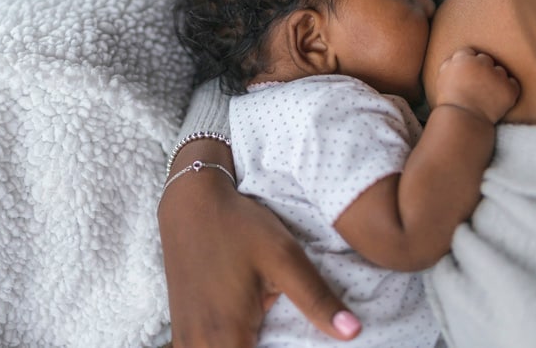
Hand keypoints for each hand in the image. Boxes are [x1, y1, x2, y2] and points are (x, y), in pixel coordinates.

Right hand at [158, 141, 361, 346]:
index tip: (295, 344)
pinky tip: (246, 338)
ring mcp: (185, 338)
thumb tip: (353, 331)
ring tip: (269, 338)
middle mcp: (199, 343)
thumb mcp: (284, 258)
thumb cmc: (239, 226)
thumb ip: (317, 300)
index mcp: (226, 335)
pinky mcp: (182, 329)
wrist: (191, 202)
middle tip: (286, 339)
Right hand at [435, 47, 519, 123]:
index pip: (468, 53)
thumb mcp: (442, 79)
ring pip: (500, 71)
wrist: (462, 121)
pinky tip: (498, 100)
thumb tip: (458, 59)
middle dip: (482, 70)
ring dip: (496, 80)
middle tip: (477, 87)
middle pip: (485, 60)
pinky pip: (513, 84)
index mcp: (463, 59)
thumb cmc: (449, 103)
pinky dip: (508, 90)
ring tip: (486, 96)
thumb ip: (450, 64)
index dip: (467, 65)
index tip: (466, 76)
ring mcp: (497, 75)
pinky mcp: (509, 88)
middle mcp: (481, 63)